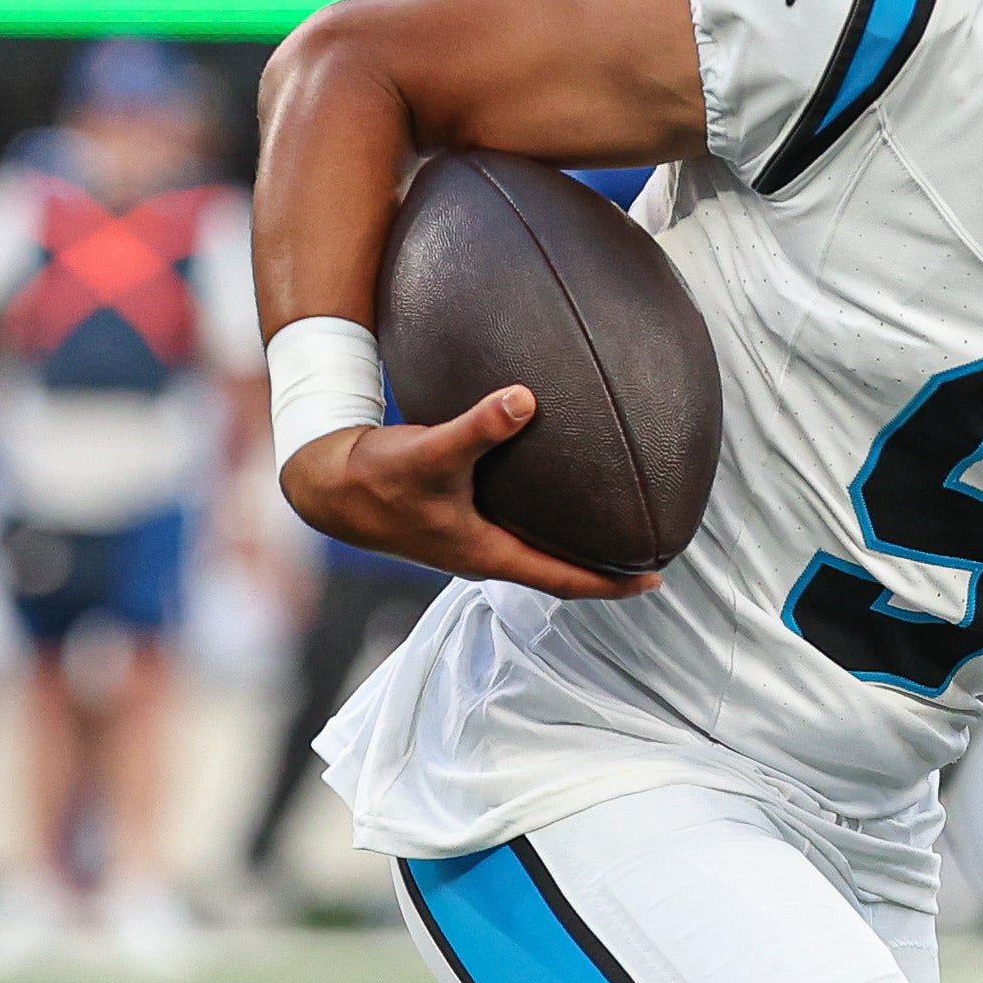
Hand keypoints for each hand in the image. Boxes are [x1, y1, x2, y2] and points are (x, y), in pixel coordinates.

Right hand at [280, 388, 657, 603]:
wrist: (327, 484)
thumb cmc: (376, 477)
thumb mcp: (431, 452)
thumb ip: (479, 427)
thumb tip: (526, 399)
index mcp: (487, 555)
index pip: (565, 581)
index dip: (612, 583)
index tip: (656, 578)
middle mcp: (484, 554)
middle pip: (559, 570)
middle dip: (604, 565)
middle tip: (651, 548)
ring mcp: (471, 539)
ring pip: (537, 547)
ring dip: (575, 541)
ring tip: (617, 522)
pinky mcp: (458, 517)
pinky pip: (517, 522)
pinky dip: (545, 513)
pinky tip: (558, 483)